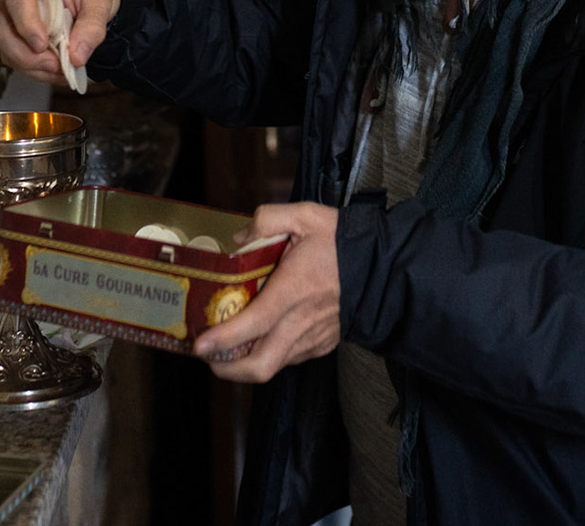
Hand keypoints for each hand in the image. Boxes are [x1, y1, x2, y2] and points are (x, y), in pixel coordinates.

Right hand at [0, 0, 120, 84]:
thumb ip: (92, 26)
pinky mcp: (13, 34)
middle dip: (28, 55)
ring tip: (63, 70)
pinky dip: (35, 70)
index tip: (43, 45)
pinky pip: (15, 58)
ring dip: (33, 67)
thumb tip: (76, 57)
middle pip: (2, 30)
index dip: (26, 25)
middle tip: (58, 65)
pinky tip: (57, 70)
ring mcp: (9, 14)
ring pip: (5, 49)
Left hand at [195, 203, 340, 382]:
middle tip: (208, 357)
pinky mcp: (323, 343)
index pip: (254, 324)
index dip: (223, 339)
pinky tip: (261, 339)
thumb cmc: (344, 241)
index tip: (200, 345)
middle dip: (228, 370)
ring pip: (275, 366)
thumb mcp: (305, 215)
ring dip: (246, 364)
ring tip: (227, 349)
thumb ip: (267, 219)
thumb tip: (240, 237)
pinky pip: (291, 358)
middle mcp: (302, 321)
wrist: (384, 265)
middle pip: (261, 365)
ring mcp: (314, 337)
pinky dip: (271, 354)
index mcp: (294, 290)